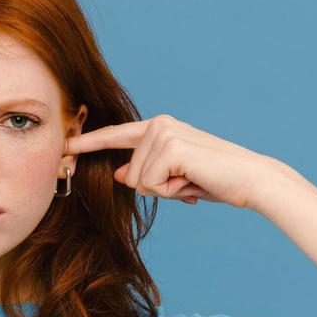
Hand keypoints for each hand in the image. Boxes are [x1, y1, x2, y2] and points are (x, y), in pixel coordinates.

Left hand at [65, 114, 276, 210]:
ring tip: (192, 180)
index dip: (89, 144)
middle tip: (186, 182)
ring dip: (166, 191)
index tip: (65, 147)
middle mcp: (158, 124)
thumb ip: (145, 173)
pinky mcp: (170, 147)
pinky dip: (171, 192)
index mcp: (159, 127)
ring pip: (139, 182)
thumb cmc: (215, 179)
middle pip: (128, 174)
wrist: (250, 180)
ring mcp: (164, 133)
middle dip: (155, 189)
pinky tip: (192, 182)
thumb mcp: (174, 178)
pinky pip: (150, 185)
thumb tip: (119, 174)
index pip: (116, 136)